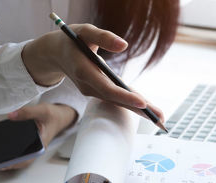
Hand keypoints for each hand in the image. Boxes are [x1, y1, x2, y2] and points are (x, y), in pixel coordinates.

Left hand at [0, 103, 77, 169]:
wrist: (58, 116)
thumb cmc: (52, 117)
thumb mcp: (43, 111)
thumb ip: (28, 113)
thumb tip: (11, 115)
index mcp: (37, 147)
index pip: (21, 161)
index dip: (6, 164)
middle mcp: (30, 150)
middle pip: (10, 161)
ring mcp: (24, 148)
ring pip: (6, 156)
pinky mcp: (20, 144)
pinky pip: (6, 151)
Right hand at [22, 24, 163, 121]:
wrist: (55, 53)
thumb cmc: (71, 39)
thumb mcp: (85, 31)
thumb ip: (103, 37)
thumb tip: (124, 45)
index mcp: (84, 72)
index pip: (107, 88)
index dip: (125, 96)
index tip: (143, 103)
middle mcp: (88, 86)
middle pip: (116, 101)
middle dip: (139, 110)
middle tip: (160, 119)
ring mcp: (93, 92)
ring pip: (118, 102)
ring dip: (140, 111)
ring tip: (160, 119)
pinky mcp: (98, 92)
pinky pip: (117, 99)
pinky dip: (132, 105)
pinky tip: (148, 111)